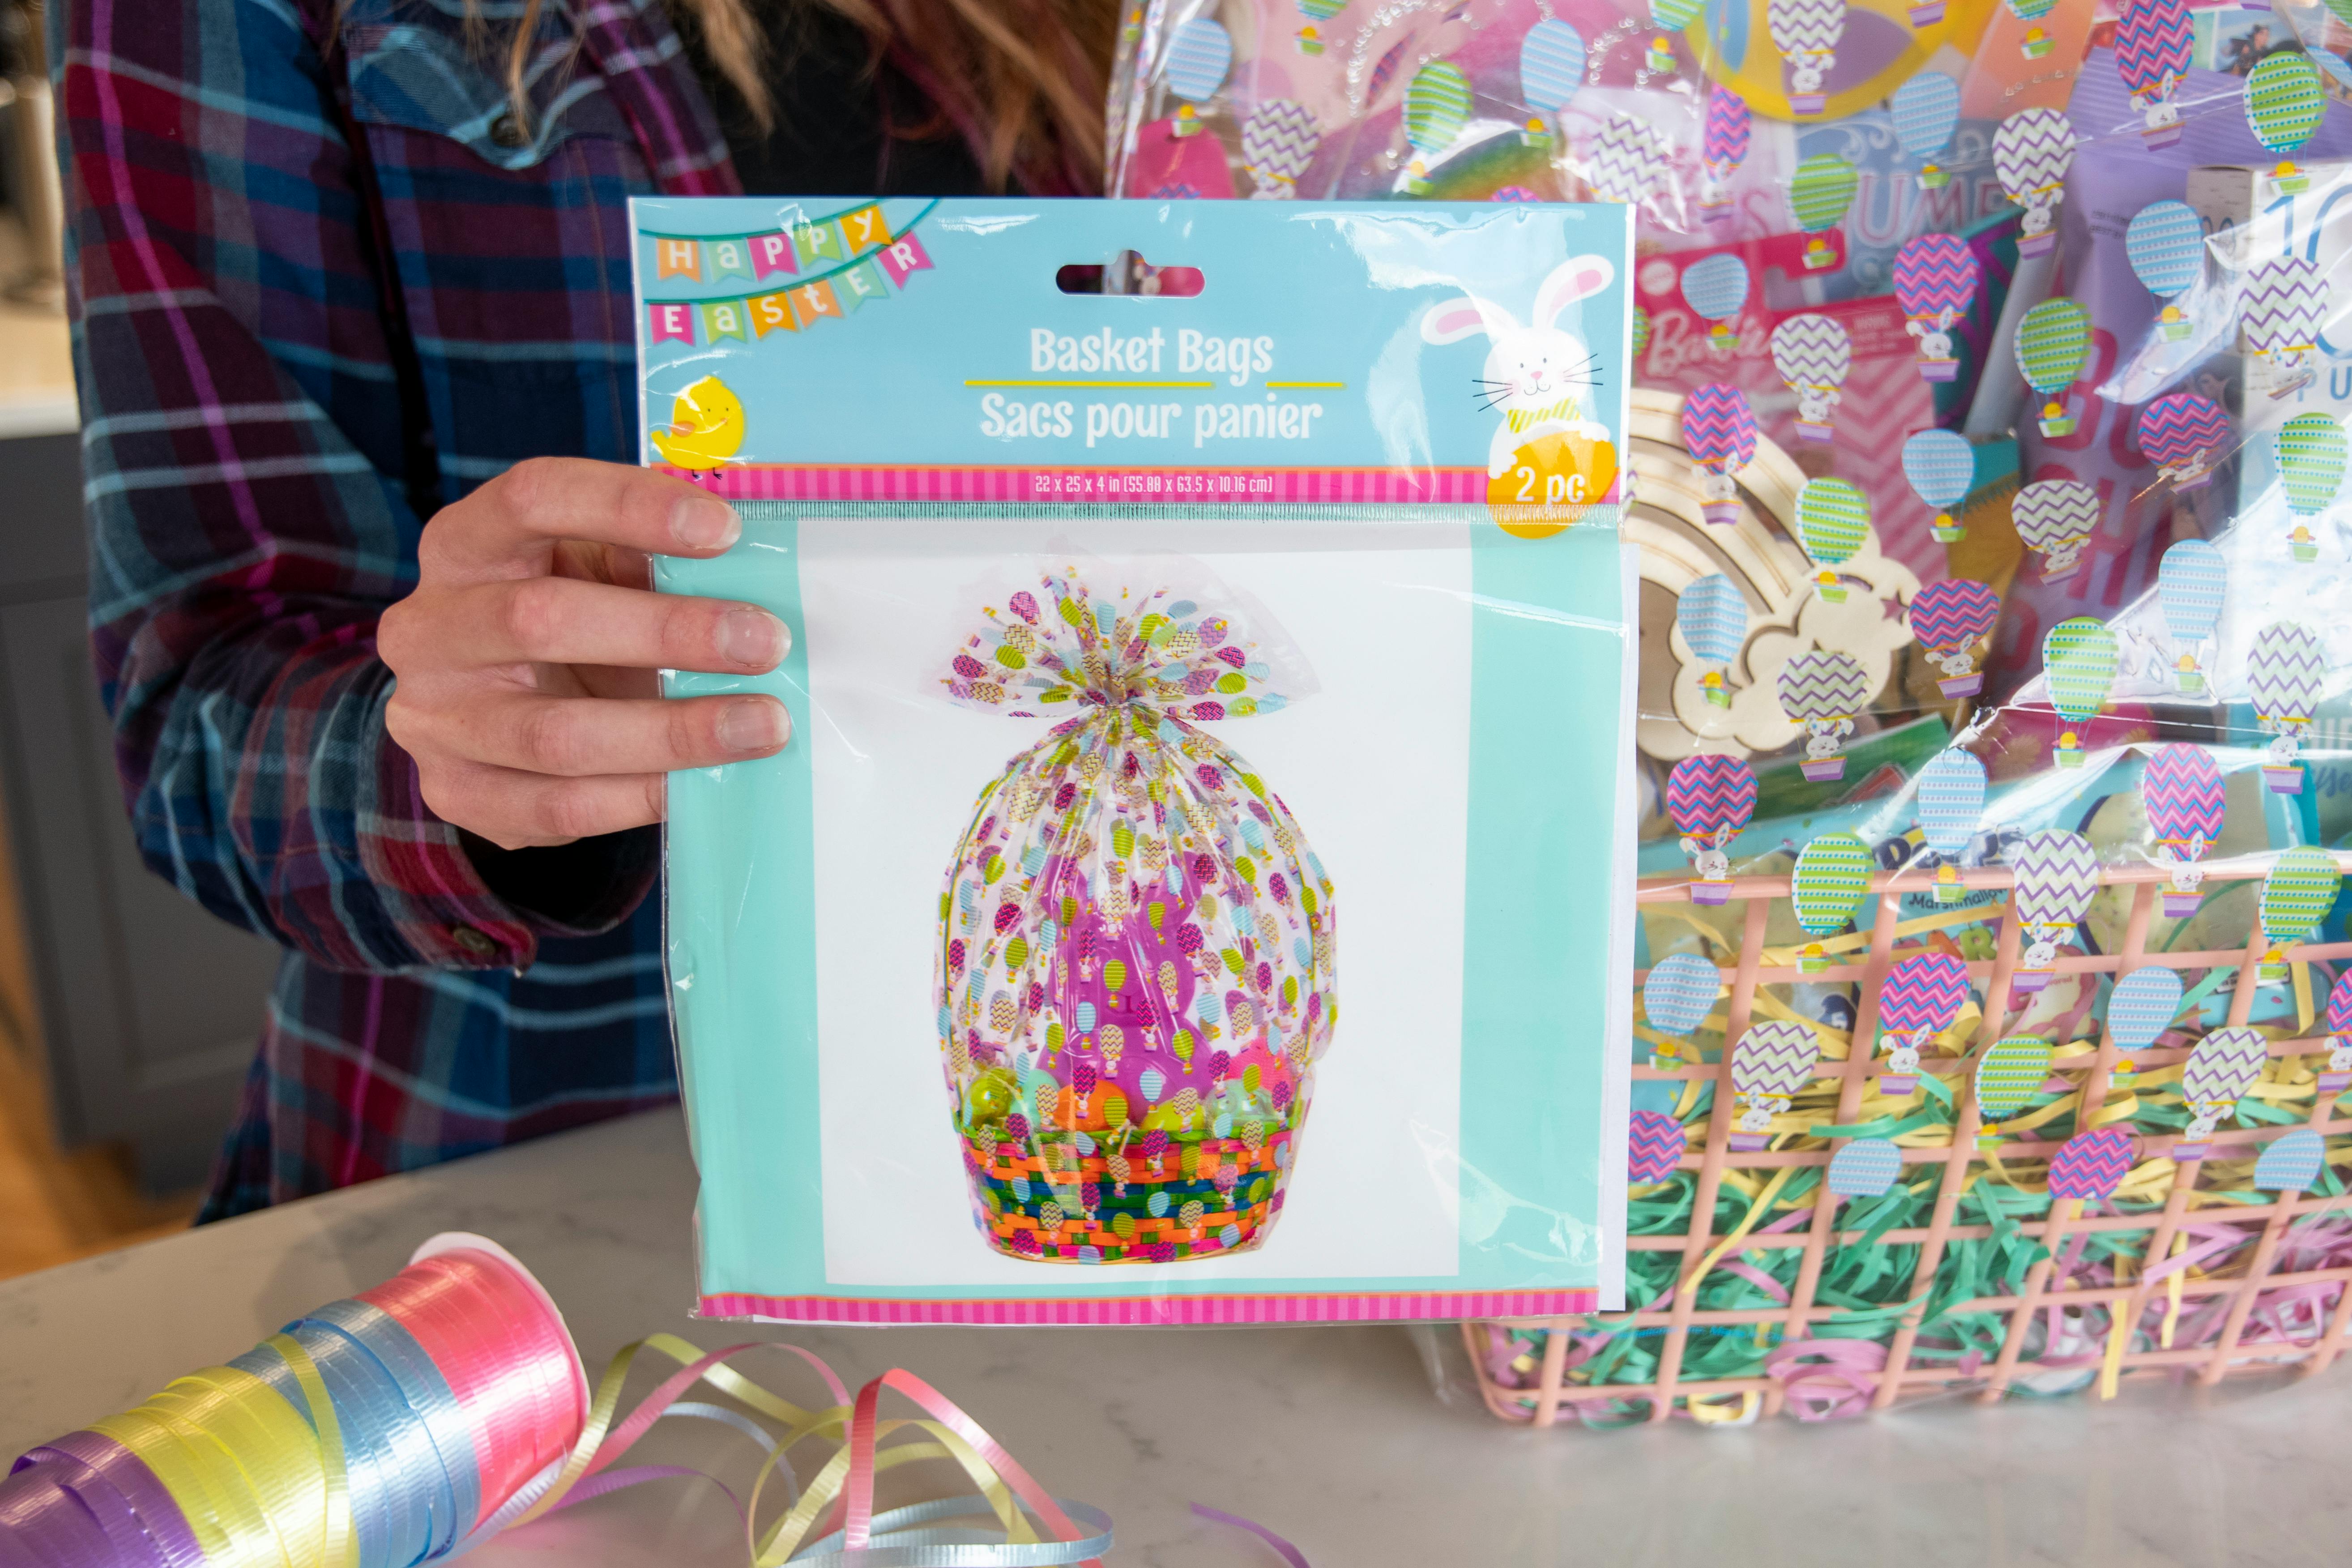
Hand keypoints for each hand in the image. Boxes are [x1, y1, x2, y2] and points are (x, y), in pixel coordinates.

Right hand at [380, 459, 789, 849]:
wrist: (478, 711)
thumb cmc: (560, 619)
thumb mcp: (588, 570)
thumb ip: (641, 557)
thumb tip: (741, 562)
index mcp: (463, 544)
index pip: (533, 498)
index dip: (628, 505)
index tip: (725, 530)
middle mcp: (429, 627)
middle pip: (542, 620)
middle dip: (669, 632)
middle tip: (765, 642)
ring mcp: (435, 718)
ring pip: (557, 733)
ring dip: (674, 732)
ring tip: (761, 725)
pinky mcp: (457, 792)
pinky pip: (560, 807)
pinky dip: (641, 798)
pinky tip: (701, 785)